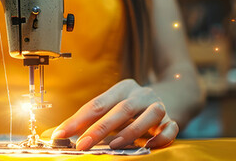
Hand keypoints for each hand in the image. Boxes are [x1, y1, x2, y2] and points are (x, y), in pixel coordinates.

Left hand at [51, 79, 178, 149]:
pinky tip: (149, 146)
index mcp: (122, 89)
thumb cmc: (133, 107)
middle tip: (82, 144)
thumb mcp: (113, 107)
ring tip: (114, 145)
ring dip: (130, 131)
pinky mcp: (174, 119)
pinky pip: (170, 128)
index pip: (97, 104)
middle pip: (121, 109)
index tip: (61, 134)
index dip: (77, 120)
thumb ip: (92, 119)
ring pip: (148, 115)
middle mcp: (141, 94)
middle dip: (99, 128)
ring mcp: (159, 106)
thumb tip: (60, 133)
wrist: (175, 96)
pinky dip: (161, 138)